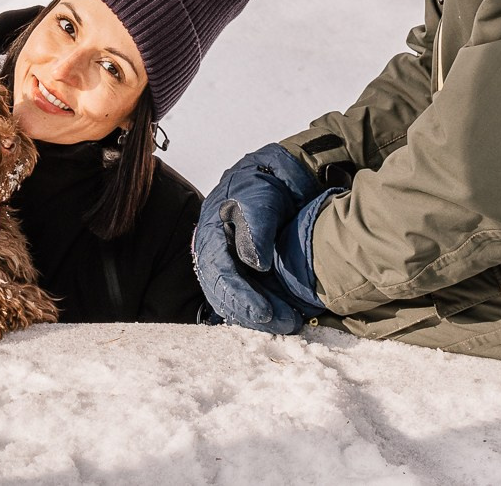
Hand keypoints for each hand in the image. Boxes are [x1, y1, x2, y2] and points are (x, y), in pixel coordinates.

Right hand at [192, 144, 324, 334]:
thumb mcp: (261, 199)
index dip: (240, 295)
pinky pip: (240, 298)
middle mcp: (212, 252)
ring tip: (289, 322)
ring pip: (230, 300)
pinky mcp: (238, 272)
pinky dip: (257, 311)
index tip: (265, 312)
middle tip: (286, 322)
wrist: (274, 177)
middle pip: (222, 293)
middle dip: (251, 313)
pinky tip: (279, 316)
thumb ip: (256, 228)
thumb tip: (256, 265)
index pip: (219, 272)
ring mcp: (224, 264)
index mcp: (211, 232)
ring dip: (256, 317)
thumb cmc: (265, 185)